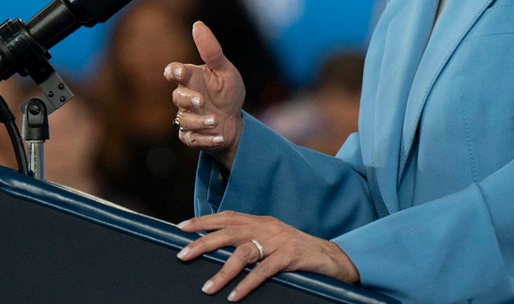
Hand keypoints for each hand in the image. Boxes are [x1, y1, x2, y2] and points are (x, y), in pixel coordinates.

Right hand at [165, 21, 245, 169]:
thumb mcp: (225, 70)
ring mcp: (186, 118)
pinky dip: (207, 138)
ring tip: (215, 121)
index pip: (173, 72)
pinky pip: (193, 139)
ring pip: (184, 120)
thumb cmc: (227, 92)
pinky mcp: (191, 137)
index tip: (180, 72)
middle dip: (188, 99)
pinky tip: (220, 136)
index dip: (173, 71)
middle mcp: (185, 98)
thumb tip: (197, 24)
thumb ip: (211, 50)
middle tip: (202, 101)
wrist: (235, 122)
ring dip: (200, 122)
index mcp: (191, 78)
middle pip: (177, 97)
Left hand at [176, 211, 359, 300]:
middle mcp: (268, 227)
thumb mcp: (272, 241)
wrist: (331, 258)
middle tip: (183, 255)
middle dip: (203, 243)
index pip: (228, 217)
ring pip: (243, 252)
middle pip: (229, 232)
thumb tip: (220, 251)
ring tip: (207, 288)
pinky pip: (263, 270)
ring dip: (222, 271)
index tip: (182, 228)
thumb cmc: (298, 252)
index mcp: (261, 221)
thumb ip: (251, 241)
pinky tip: (234, 295)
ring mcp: (279, 240)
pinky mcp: (290, 256)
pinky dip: (246, 283)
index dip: (204, 221)